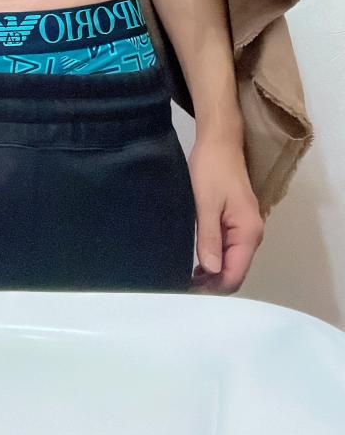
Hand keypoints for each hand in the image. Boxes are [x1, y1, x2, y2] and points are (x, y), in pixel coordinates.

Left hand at [186, 136, 263, 295]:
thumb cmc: (211, 168)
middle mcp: (252, 234)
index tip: (188, 294)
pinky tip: (197, 263)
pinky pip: (228, 249)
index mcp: (248, 232)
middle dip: (213, 285)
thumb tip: (212, 271)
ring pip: (231, 262)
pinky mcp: (237, 221)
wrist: (219, 140)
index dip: (214, 289)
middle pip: (235, 272)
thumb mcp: (205, 203)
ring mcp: (246, 228)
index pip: (234, 274)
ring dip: (212, 274)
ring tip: (186, 279)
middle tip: (183, 289)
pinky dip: (214, 259)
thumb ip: (210, 238)